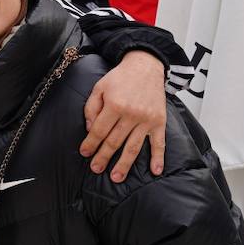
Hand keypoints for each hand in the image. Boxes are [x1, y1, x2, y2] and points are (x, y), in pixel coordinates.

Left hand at [80, 50, 166, 180]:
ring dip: (124, 164)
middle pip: (114, 141)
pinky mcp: (159, 122)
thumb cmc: (120, 78)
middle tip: (96, 169)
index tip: (85, 153)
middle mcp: (131, 114)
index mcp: (114, 105)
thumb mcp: (99, 88)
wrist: (145, 67)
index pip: (99, 130)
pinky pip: (159, 143)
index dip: (90, 143)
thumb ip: (91, 108)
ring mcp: (146, 119)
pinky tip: (155, 171)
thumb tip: (89, 130)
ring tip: (116, 177)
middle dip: (103, 157)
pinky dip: (158, 158)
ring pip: (133, 147)